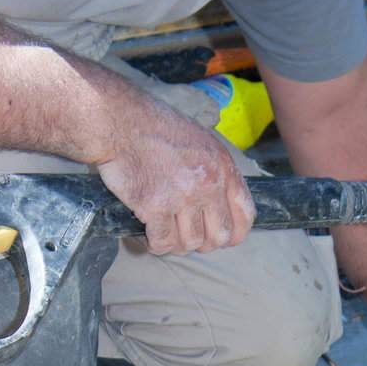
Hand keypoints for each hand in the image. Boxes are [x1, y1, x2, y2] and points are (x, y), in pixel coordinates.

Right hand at [97, 87, 254, 256]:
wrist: (121, 121)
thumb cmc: (157, 129)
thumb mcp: (201, 142)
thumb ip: (217, 173)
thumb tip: (223, 207)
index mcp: (223, 167)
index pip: (245, 216)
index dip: (234, 234)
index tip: (222, 238)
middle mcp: (208, 183)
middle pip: (219, 237)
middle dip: (204, 242)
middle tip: (187, 234)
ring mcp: (183, 196)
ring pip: (190, 243)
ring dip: (176, 243)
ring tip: (165, 229)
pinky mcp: (156, 206)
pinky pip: (163, 242)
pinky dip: (155, 244)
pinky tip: (150, 234)